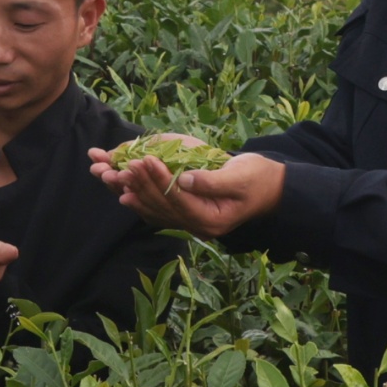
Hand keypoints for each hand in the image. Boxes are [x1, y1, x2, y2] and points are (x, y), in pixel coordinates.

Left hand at [91, 147, 284, 237]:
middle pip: (163, 207)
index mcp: (213, 220)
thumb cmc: (259, 179)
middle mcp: (199, 227)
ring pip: (157, 211)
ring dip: (136, 193)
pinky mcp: (188, 215)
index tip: (144, 159)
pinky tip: (125, 193)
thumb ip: (213, 181)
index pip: (178, 200)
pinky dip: (142, 202)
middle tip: (124, 164)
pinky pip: (160, 212)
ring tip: (116, 178)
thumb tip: (185, 179)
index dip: (159, 180)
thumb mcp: (241, 176)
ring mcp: (192, 224)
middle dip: (141, 184)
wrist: (270, 189)